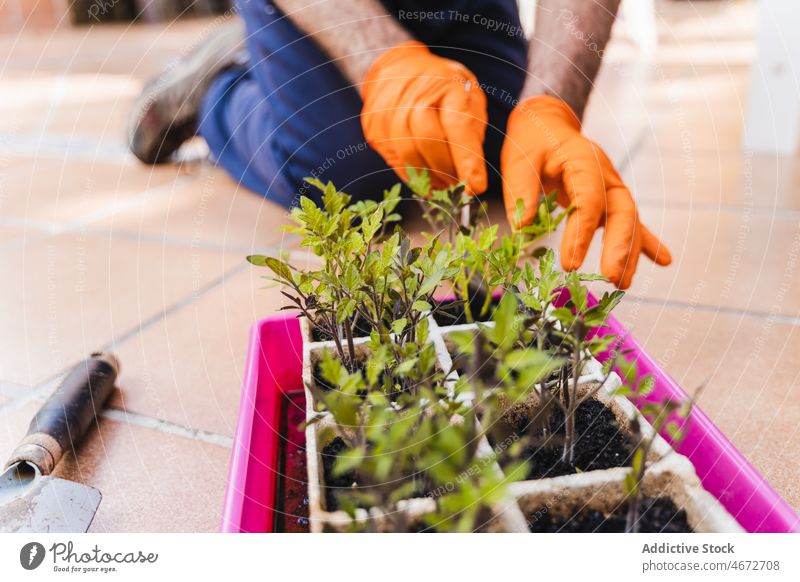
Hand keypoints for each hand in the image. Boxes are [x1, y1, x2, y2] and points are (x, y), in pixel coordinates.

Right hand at [361, 41, 487, 193]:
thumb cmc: (443, 88)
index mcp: (446, 83)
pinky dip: (412, 176)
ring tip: (443, 185)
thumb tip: (473, 176)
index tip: (476, 187)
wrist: (400, 68)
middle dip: (446, 170)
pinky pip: (394, 160)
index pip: (458, 126)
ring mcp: (388, 110)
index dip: (467, 160)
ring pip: (409, 155)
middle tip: (458, 186)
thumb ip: (472, 132)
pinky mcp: (374, 127)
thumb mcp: (468, 97)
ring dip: (429, 178)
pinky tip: (425, 179)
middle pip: (429, 141)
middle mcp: (413, 93)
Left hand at [501, 96, 670, 288]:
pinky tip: (662, 260)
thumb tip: (522, 228)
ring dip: (630, 253)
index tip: (570, 264)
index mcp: (584, 160)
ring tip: (623, 283)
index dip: (581, 234)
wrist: (546, 125)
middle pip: (622, 211)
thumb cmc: (532, 142)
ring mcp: (612, 187)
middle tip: (610, 278)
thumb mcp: (519, 160)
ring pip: (630, 221)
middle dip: (619, 247)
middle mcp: (606, 174)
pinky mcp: (610, 199)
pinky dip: (645, 242)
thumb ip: (521, 190)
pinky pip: (631, 222)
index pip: (588, 201)